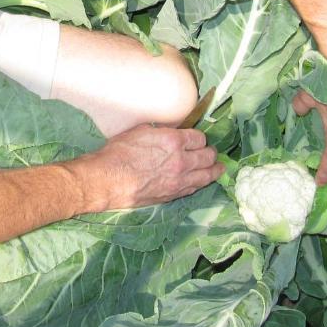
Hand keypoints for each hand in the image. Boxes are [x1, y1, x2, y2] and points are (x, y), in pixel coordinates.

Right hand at [67, 124, 223, 211]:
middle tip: (212, 152)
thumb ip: (160, 131)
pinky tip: (202, 181)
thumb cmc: (119, 153)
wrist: (108, 180)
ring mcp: (179, 180)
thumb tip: (167, 131)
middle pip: (207, 156)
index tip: (197, 138)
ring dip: (214, 170)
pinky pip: (194, 188)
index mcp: (174, 141)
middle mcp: (182, 161)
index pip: (199, 138)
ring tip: (219, 168)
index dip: (198, 138)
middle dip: (211, 153)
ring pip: (206, 175)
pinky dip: (200, 183)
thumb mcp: (140, 131)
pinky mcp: (173, 194)